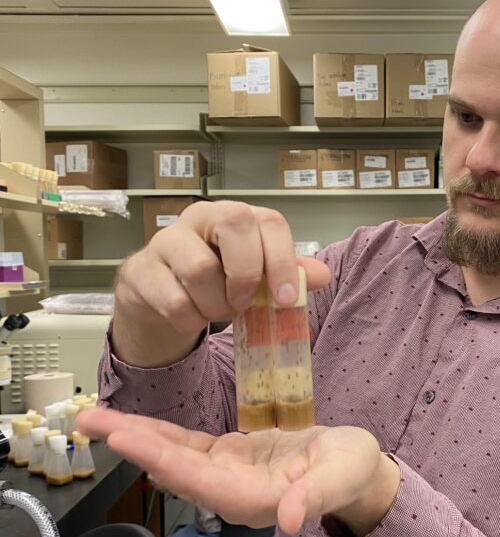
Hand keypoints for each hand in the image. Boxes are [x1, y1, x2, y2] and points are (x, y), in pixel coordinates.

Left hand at [78, 407, 399, 536]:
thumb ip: (315, 497)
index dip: (160, 458)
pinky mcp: (230, 459)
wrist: (357, 472)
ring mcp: (227, 476)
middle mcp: (231, 492)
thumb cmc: (354, 472)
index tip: (126, 440)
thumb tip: (289, 521)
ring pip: (174, 456)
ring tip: (96, 418)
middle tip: (90, 420)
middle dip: (132, 444)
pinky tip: (134, 424)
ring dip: (136, 437)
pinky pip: (188, 446)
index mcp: (254, 499)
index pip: (198, 480)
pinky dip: (160, 434)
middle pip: (174, 468)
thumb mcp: (342, 475)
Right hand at [113, 200, 330, 366]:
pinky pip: (173, 301)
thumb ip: (286, 273)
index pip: (268, 221)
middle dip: (246, 273)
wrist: (157, 299)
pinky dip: (190, 320)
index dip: (282, 260)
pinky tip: (192, 318)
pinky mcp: (140, 270)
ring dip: (216, 306)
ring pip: (200, 270)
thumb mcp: (254, 277)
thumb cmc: (212, 282)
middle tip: (244, 303)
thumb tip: (322, 274)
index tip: (286, 299)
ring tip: (216, 312)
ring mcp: (165, 240)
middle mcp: (199, 218)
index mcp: (234, 217)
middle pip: (233, 222)